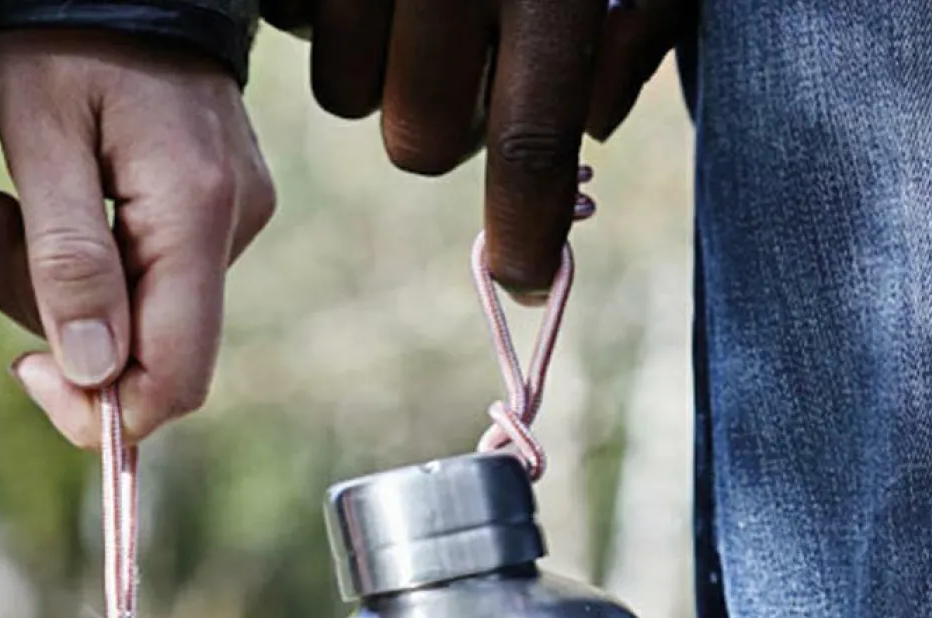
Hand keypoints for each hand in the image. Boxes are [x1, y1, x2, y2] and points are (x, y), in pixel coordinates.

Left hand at [0, 30, 275, 446]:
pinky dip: (94, 256)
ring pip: (146, 313)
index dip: (105, 408)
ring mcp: (234, 213)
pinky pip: (153, 273)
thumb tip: (92, 376)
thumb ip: (68, 263)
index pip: (176, 375)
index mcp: (197, 211)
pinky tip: (64, 192)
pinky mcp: (218, 205)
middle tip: (2, 235)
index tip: (30, 371)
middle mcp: (235, 222)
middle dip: (66, 326)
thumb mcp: (40, 136)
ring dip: (66, 285)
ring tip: (18, 204)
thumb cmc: (62, 26)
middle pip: (153, 350)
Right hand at [261, 0, 691, 298]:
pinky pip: (292, 18)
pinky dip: (318, 7)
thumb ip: (638, 21)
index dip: (528, 225)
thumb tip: (593, 127)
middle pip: (426, 134)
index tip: (526, 277)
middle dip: (444, 128)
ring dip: (376, 68)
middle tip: (467, 77)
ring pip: (347, 90)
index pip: (535, 134)